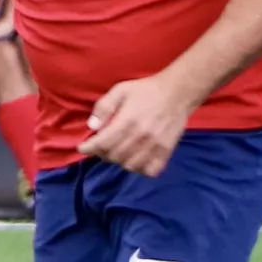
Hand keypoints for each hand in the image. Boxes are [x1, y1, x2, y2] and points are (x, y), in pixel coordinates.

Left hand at [78, 71, 192, 175]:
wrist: (178, 92)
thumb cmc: (146, 90)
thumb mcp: (120, 90)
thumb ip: (104, 107)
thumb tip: (92, 126)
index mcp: (127, 121)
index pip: (102, 144)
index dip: (88, 148)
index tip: (83, 148)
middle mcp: (141, 136)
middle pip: (114, 157)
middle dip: (102, 153)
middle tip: (101, 146)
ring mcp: (155, 146)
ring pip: (129, 166)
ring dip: (119, 161)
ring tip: (117, 152)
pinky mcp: (166, 151)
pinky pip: (150, 171)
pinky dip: (140, 169)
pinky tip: (135, 160)